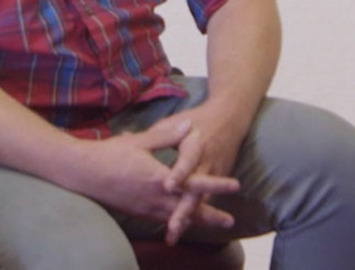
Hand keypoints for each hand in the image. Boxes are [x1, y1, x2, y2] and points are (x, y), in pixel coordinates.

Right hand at [67, 118, 239, 232]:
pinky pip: (162, 219)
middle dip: (210, 215)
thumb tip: (189, 126)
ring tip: (212, 224)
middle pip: (189, 210)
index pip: (193, 183)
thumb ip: (166, 136)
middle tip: (230, 221)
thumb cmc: (109, 155)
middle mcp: (154, 198)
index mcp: (158, 179)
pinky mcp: (138, 211)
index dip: (216, 185)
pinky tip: (182, 221)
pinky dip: (176, 221)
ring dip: (195, 221)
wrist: (81, 174)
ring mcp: (145, 208)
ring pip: (176, 218)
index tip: (235, 186)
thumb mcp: (139, 141)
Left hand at [158, 107, 250, 243]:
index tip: (168, 186)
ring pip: (201, 201)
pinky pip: (204, 202)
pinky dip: (193, 216)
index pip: (188, 161)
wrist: (229, 119)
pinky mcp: (217, 181)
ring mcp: (214, 173)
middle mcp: (206, 161)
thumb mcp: (174, 121)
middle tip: (172, 227)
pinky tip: (180, 230)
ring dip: (189, 219)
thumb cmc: (197, 119)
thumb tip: (125, 134)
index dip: (179, 174)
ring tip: (173, 236)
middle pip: (197, 190)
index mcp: (195, 144)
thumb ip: (155, 135)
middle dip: (185, 211)